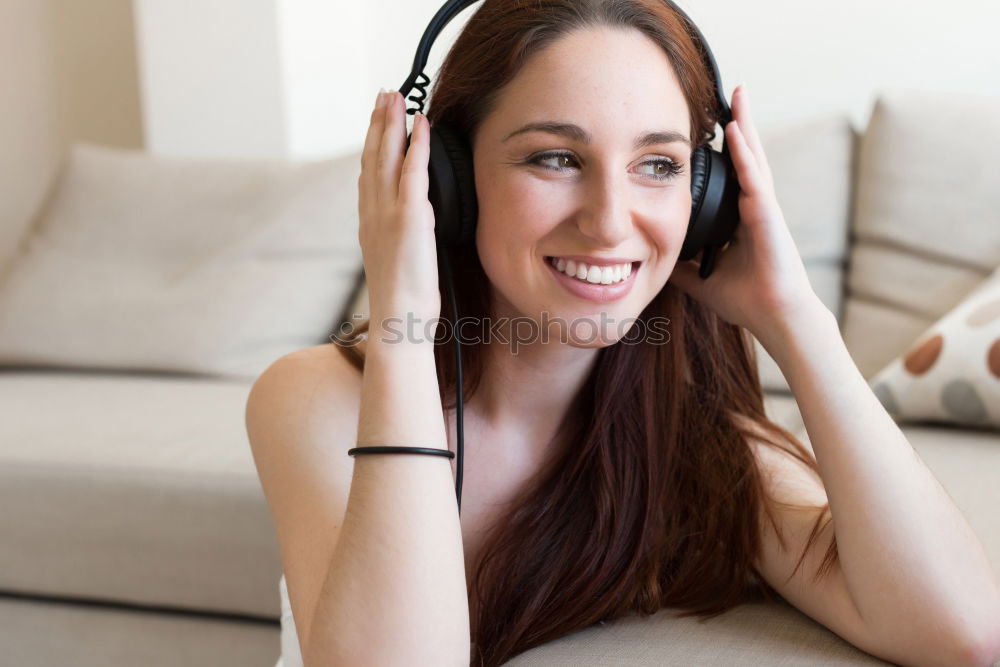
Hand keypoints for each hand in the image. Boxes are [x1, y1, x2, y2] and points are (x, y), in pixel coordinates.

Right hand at [358, 90, 440, 339]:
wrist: (398, 322)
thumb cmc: (404, 304)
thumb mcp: (398, 264)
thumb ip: (401, 239)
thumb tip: (413, 229)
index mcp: (369, 225)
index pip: (369, 175)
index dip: (372, 144)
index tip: (377, 121)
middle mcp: (372, 214)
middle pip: (372, 157)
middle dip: (377, 122)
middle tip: (384, 95)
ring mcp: (388, 214)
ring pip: (386, 157)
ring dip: (392, 123)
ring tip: (396, 97)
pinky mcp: (409, 218)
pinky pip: (413, 172)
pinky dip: (417, 145)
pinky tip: (422, 125)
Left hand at [667, 84, 824, 346]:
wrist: (774, 318)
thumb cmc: (746, 300)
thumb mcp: (700, 278)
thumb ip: (682, 265)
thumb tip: (653, 259)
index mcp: (742, 219)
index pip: (732, 175)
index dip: (724, 149)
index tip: (709, 125)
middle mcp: (755, 208)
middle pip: (745, 157)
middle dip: (738, 124)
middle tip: (730, 93)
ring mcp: (764, 209)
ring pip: (753, 158)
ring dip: (745, 125)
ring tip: (739, 94)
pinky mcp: (769, 216)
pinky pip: (755, 178)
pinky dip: (745, 154)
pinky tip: (736, 130)